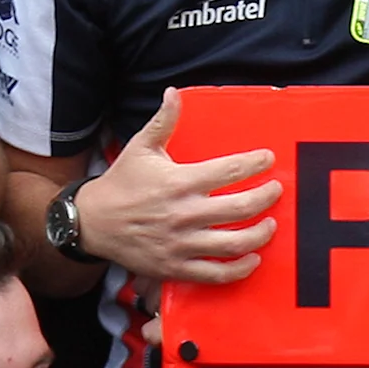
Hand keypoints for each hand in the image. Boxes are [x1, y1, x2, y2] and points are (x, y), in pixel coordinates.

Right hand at [74, 94, 281, 284]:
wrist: (92, 223)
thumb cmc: (121, 184)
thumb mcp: (140, 148)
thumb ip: (163, 122)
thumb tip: (174, 93)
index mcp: (179, 182)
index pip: (229, 170)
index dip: (254, 163)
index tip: (268, 159)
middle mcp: (184, 213)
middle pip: (241, 208)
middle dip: (266, 197)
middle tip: (276, 190)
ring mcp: (182, 243)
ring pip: (235, 243)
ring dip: (260, 234)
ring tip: (270, 224)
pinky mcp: (177, 267)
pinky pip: (218, 273)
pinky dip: (241, 269)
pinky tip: (253, 258)